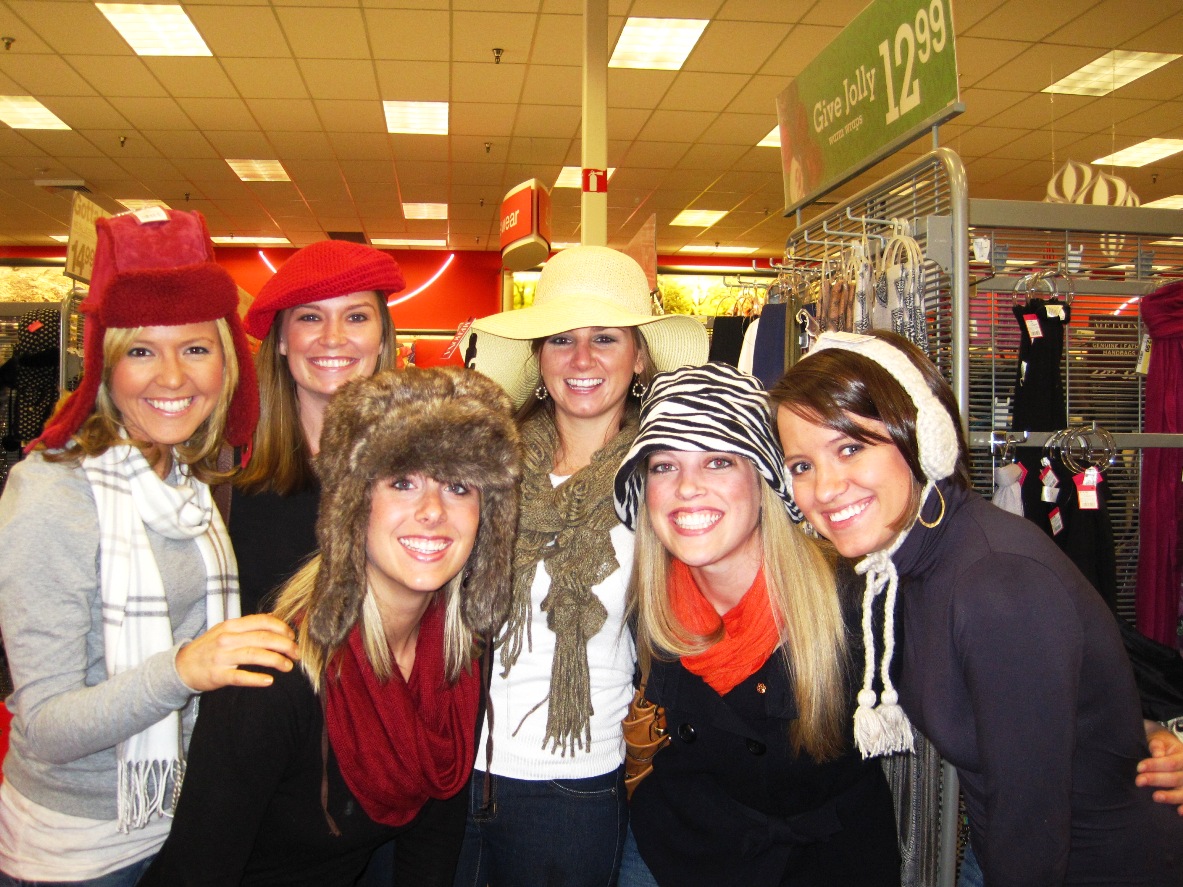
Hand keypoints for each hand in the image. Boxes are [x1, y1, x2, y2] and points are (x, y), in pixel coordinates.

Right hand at [175, 614, 299, 691]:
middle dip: (285, 645)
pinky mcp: (218, 675)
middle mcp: (227, 639)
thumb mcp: (226, 630)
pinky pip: (240, 677)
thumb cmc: (209, 647)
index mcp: (231, 625)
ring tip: (288, 666)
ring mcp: (222, 657)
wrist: (181, 666)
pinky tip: (269, 681)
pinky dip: (256, 679)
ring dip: (276, 660)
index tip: (292, 636)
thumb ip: (249, 624)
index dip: (281, 628)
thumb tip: (274, 617)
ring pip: (255, 655)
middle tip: (296, 653)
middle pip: (263, 638)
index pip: (262, 621)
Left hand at [1136, 720, 1182, 814]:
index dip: (1155, 765)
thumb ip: (1157, 746)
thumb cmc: (1162, 747)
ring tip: (1155, 797)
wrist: (1173, 751)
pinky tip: (1179, 812)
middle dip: (1156, 780)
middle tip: (1139, 781)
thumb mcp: (1159, 740)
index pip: (1171, 763)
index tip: (1139, 768)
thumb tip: (1157, 755)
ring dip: (1171, 796)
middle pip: (1176, 778)